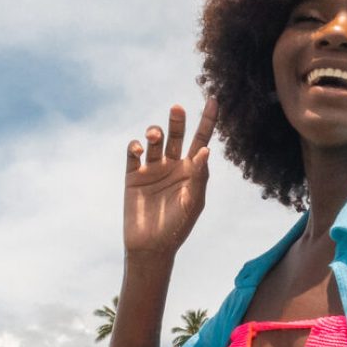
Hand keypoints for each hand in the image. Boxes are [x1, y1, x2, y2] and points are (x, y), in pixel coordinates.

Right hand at [123, 98, 216, 257]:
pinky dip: (135, 146)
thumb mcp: (193, 203)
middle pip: (177, 135)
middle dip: (177, 121)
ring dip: (155, 133)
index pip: (201, 140)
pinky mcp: (133, 175)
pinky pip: (133, 154)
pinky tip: (139, 149)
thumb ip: (199, 176)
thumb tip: (206, 150)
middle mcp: (173, 165)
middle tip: (177, 108)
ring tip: (154, 136)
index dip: (207, 120)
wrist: (151, 246)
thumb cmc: (177, 227)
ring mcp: (152, 169)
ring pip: (154, 141)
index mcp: (191, 170)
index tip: (212, 99)